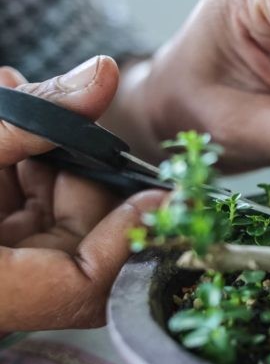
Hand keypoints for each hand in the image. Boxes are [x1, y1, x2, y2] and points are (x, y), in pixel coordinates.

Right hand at [0, 57, 164, 330]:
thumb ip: (31, 119)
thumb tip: (102, 74)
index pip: (86, 284)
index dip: (128, 236)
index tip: (159, 195)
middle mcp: (4, 289)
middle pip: (80, 241)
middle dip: (85, 174)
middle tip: (78, 120)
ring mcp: (1, 266)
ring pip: (54, 217)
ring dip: (49, 156)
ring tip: (19, 96)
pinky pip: (24, 207)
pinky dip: (25, 162)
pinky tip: (12, 117)